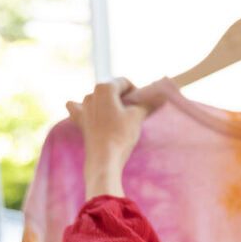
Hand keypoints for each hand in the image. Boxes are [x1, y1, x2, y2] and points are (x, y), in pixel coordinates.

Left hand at [66, 79, 148, 199]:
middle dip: (122, 97)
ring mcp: (83, 108)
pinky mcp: (80, 122)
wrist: (104, 158)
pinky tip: (87, 111)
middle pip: (110, 90)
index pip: (124, 82)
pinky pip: (78, 109)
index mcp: (104, 88)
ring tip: (118, 116)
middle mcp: (91, 94)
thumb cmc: (121, 134)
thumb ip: (148, 104)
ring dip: (107, 103)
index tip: (142, 103)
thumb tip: (162, 97)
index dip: (135, 91)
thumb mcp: (137, 117)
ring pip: (97, 99)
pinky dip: (83, 108)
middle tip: (133, 110)